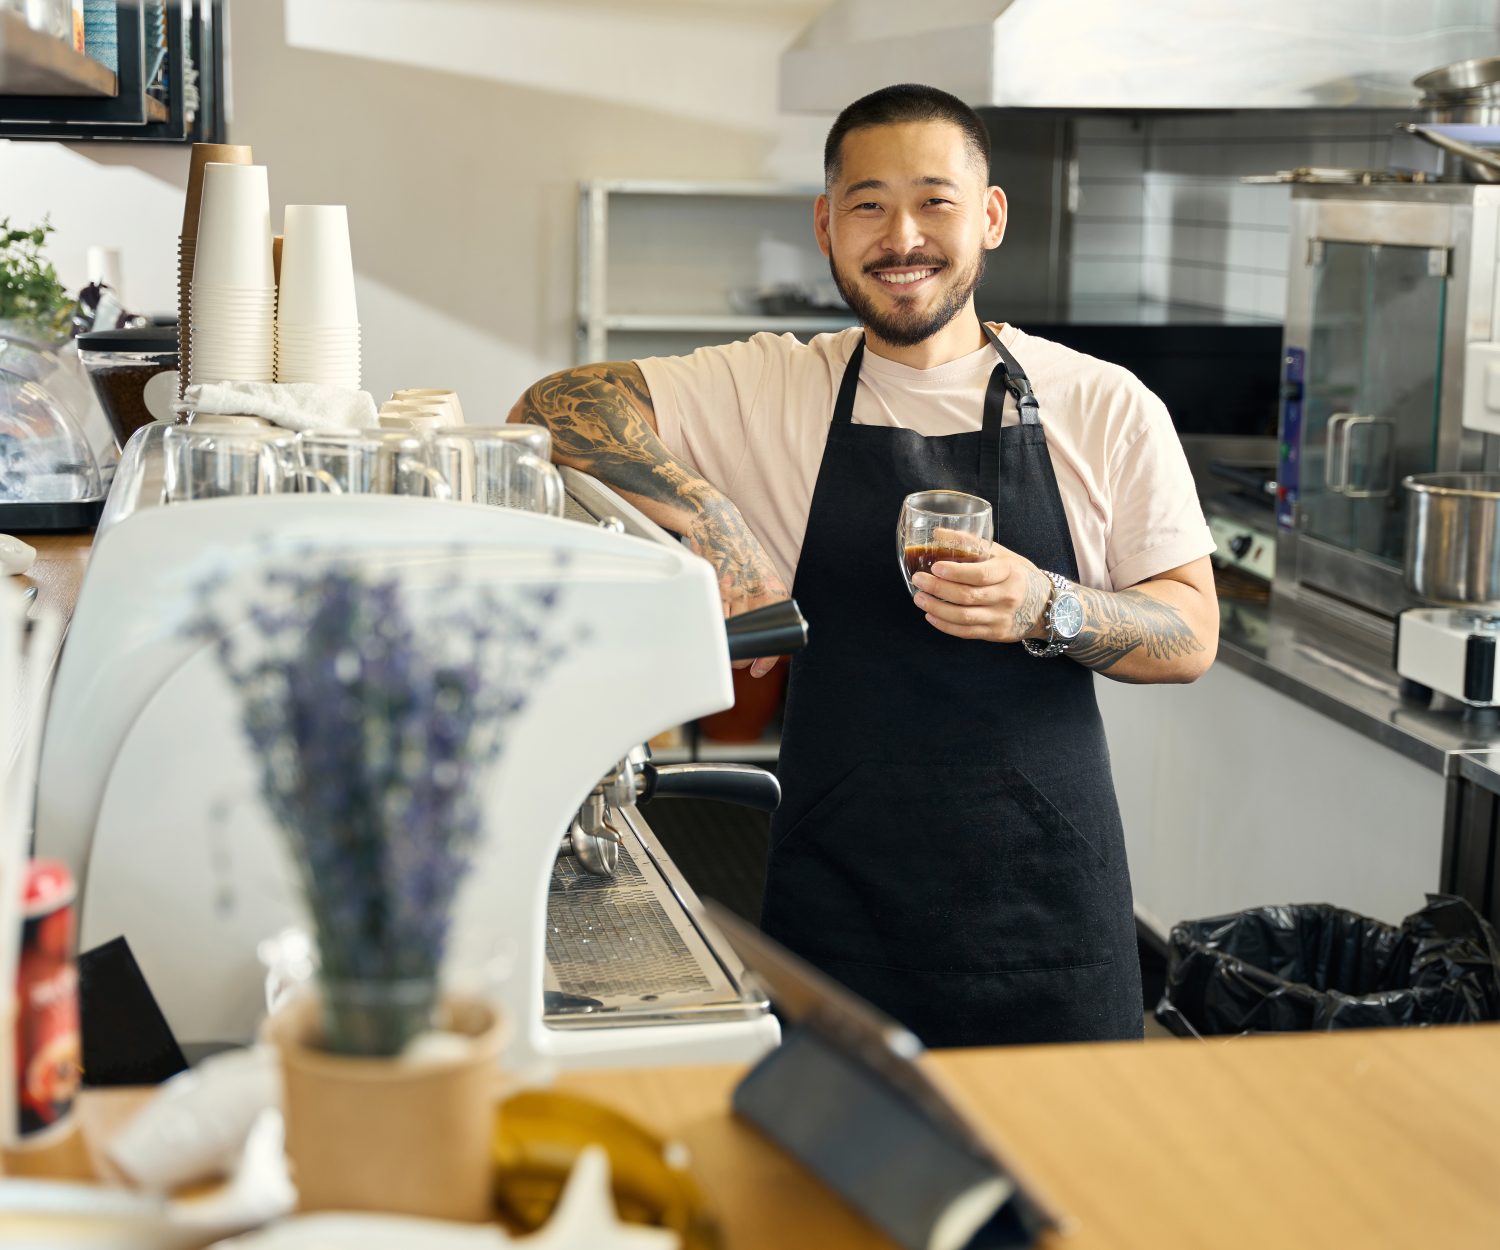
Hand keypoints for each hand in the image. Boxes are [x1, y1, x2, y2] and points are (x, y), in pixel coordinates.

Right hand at [687, 519, 790, 677]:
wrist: (720, 526)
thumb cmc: (742, 554)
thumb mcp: (763, 576)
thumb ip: (766, 603)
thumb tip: (762, 636)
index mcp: (774, 590)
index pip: (774, 633)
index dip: (766, 657)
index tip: (758, 669)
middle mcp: (755, 591)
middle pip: (748, 637)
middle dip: (741, 654)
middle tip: (738, 657)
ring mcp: (732, 589)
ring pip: (728, 630)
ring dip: (725, 639)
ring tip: (723, 635)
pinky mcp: (713, 585)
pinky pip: (712, 614)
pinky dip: (711, 621)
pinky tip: (711, 615)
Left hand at [910, 542, 1053, 643]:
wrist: (1045, 606)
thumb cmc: (1018, 575)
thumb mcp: (1002, 554)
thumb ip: (971, 543)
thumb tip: (937, 533)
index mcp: (1009, 571)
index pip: (980, 573)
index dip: (955, 572)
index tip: (935, 567)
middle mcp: (1007, 595)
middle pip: (967, 596)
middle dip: (938, 589)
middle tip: (919, 580)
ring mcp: (1001, 617)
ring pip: (963, 617)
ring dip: (936, 608)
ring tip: (919, 598)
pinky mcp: (995, 633)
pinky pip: (966, 632)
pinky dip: (945, 625)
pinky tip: (931, 616)